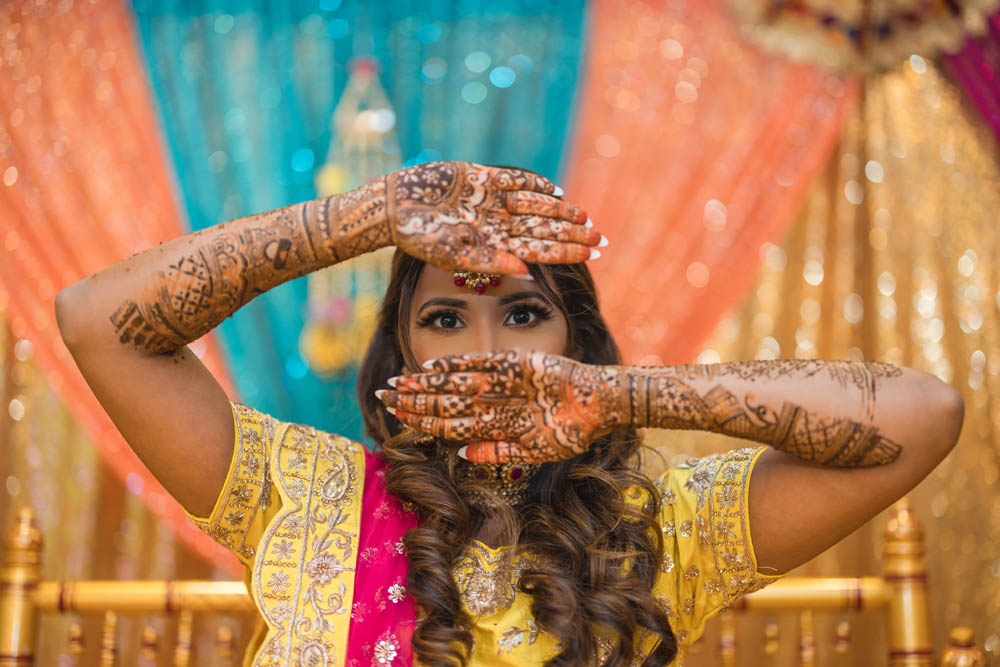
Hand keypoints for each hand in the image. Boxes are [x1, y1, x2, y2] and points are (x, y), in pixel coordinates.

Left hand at [376, 350, 629, 462]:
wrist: (600, 406)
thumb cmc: (571, 432)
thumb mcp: (535, 452)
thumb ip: (499, 451)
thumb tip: (461, 456)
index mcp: (495, 424)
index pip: (449, 422)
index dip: (422, 420)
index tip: (395, 418)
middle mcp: (494, 401)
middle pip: (447, 400)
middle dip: (415, 400)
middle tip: (383, 394)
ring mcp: (504, 381)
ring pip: (458, 382)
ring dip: (428, 383)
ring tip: (399, 382)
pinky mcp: (518, 361)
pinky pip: (484, 362)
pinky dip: (460, 364)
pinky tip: (435, 367)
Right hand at [383, 162, 599, 274]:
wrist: (392, 207)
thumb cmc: (419, 237)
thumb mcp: (454, 255)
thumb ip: (490, 262)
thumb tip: (526, 271)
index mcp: (493, 246)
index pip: (538, 251)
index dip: (565, 253)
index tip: (591, 255)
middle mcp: (496, 224)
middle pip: (542, 230)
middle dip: (571, 234)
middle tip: (602, 239)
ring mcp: (489, 201)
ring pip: (534, 206)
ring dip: (559, 211)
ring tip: (584, 216)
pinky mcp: (480, 178)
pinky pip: (514, 180)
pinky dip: (535, 183)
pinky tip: (556, 190)